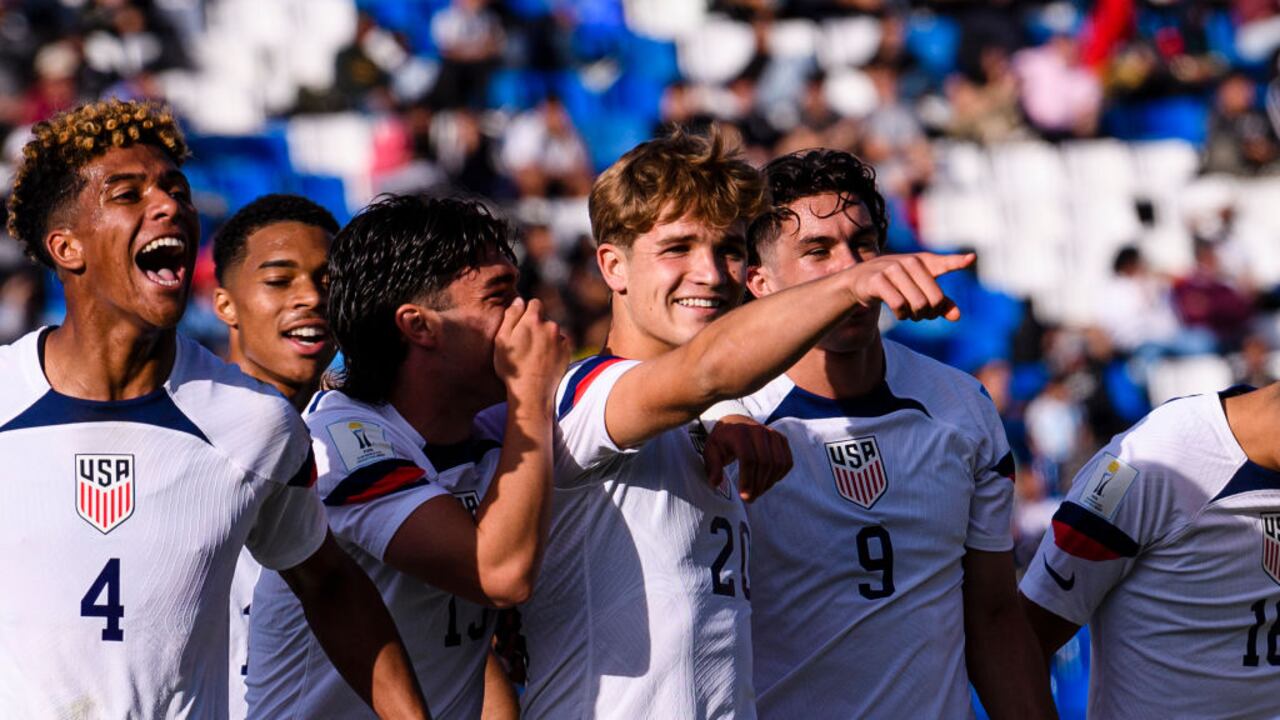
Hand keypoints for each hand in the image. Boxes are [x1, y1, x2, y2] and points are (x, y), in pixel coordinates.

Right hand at [494, 298, 570, 409]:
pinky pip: (560, 344)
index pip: (534, 303)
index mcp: (533, 320)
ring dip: (546, 338)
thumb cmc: (512, 367)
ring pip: (552, 332)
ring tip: (535, 356)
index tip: (522, 325)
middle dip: (536, 326)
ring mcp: (561, 339)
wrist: (532, 393)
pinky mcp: (568, 351)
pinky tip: (545, 361)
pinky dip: (554, 349)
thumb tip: (519, 301)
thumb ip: (511, 316)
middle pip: (544, 319)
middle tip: (526, 345)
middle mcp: (550, 325)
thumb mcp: (501, 340)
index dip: (527, 313)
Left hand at [703, 415, 792, 501]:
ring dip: (769, 482)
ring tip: (758, 492)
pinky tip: (768, 481)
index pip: (748, 459)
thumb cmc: (722, 439)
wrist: (735, 422)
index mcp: (739, 433)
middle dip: (759, 485)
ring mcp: (772, 434)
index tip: (744, 496)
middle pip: (765, 463)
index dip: (748, 480)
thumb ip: (713, 466)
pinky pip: (787, 461)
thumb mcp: (711, 450)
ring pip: (778, 463)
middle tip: (750, 498)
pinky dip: (780, 475)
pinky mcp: (781, 439)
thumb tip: (715, 483)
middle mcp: (758, 431)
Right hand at [844, 252, 973, 321]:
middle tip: (923, 315)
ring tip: (910, 314)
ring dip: (915, 316)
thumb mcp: (919, 291)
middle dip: (931, 313)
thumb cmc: (896, 285)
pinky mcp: (877, 280)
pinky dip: (902, 315)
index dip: (957, 262)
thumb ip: (940, 303)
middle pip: (934, 299)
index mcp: (923, 261)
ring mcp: (892, 269)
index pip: (943, 263)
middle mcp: (909, 262)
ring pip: (917, 304)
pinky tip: (900, 313)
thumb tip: (957, 317)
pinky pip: (898, 305)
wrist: (860, 281)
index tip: (971, 259)